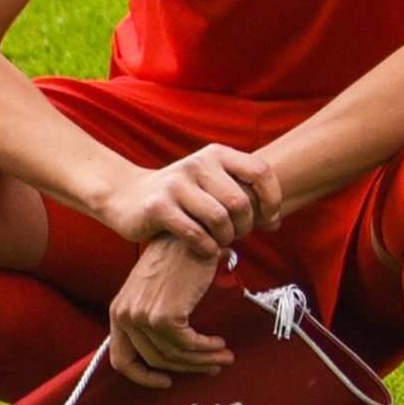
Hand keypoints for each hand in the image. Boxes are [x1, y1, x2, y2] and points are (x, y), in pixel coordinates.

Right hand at [99, 145, 281, 255]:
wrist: (127, 196)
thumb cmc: (182, 196)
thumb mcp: (212, 183)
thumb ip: (242, 193)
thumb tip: (276, 221)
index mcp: (218, 154)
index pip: (261, 172)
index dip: (273, 200)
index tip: (270, 221)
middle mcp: (199, 163)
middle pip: (241, 202)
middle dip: (245, 226)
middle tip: (236, 236)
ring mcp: (177, 183)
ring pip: (220, 218)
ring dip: (225, 238)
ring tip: (220, 242)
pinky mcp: (158, 206)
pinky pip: (195, 233)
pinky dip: (206, 247)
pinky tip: (205, 250)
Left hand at [105, 237, 231, 386]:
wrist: (191, 232)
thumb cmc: (180, 256)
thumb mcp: (157, 288)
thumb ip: (155, 314)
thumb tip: (174, 349)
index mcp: (119, 311)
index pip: (122, 359)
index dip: (143, 377)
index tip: (166, 381)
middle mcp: (125, 316)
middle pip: (155, 360)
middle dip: (187, 368)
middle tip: (212, 367)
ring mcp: (142, 317)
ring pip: (174, 355)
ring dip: (203, 360)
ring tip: (224, 356)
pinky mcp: (164, 316)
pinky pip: (187, 345)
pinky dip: (206, 349)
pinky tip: (219, 344)